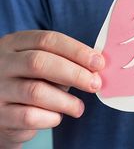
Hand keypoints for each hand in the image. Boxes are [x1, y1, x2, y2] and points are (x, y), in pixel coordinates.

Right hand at [0, 30, 104, 147]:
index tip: (99, 63)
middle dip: (74, 73)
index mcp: (15, 43)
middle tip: (95, 84)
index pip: (48, 40)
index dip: (77, 50)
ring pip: (35, 91)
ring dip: (66, 101)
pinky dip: (51, 118)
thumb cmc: (31, 81)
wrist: (1, 111)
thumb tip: (96, 68)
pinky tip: (57, 117)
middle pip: (39, 63)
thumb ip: (65, 62)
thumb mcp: (43, 64)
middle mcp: (2, 63)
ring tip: (79, 108)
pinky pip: (29, 117)